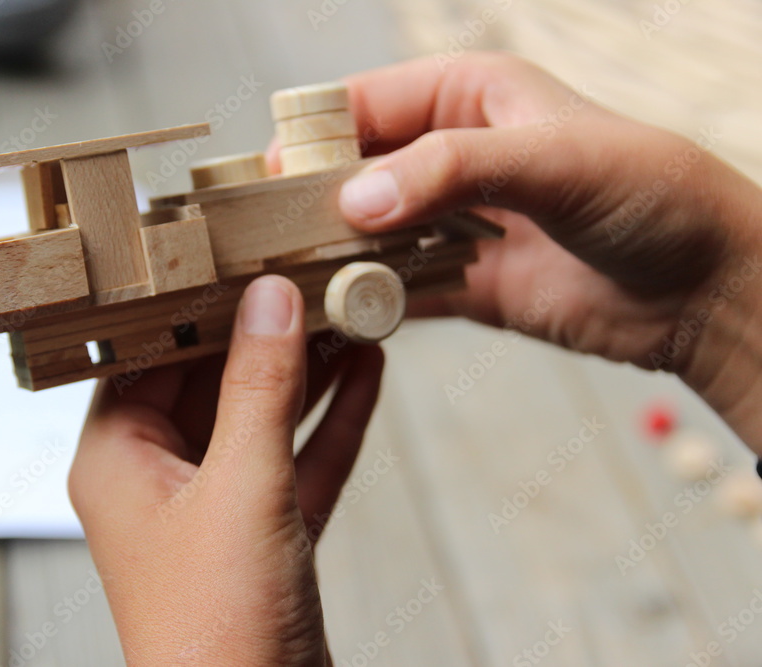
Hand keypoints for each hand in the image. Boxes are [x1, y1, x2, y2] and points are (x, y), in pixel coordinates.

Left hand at [69, 276, 383, 664]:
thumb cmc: (216, 628)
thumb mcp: (242, 487)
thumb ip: (258, 388)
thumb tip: (270, 298)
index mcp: (118, 458)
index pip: (151, 352)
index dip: (199, 302)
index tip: (245, 253)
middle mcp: (158, 477)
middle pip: (213, 381)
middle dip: (270, 334)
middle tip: (316, 276)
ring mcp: (212, 507)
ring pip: (262, 419)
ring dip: (309, 372)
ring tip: (352, 310)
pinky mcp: (263, 535)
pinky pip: (297, 460)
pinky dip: (330, 422)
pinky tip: (366, 374)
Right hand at [296, 52, 761, 452]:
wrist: (703, 289)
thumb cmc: (652, 196)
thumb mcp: (554, 160)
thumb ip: (453, 170)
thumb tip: (358, 197)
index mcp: (468, 95)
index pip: (363, 103)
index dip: (312, 136)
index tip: (271, 179)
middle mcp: (451, 156)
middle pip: (353, 171)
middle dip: (312, 201)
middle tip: (267, 237)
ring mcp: (453, 223)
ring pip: (368, 233)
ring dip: (332, 255)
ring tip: (287, 281)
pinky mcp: (462, 284)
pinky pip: (397, 288)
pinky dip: (365, 301)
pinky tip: (335, 315)